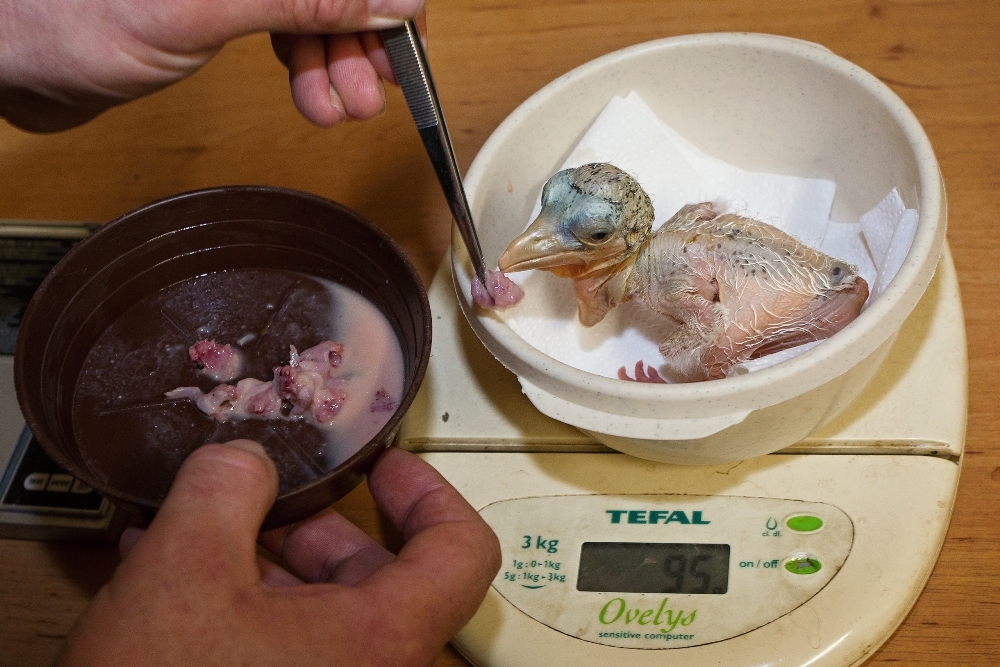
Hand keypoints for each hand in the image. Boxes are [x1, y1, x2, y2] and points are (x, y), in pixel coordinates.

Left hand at [0, 0, 424, 131]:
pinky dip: (306, 66)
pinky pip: (286, 27)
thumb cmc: (73, 18)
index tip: (405, 39)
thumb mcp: (206, 9)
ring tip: (345, 108)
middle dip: (360, 35)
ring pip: (313, 8)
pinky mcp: (220, 2)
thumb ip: (304, 1)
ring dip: (337, 62)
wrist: (13, 56)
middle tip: (373, 91)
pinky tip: (315, 97)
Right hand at [56, 441, 500, 665]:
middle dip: (317, 526)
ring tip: (205, 532)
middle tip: (274, 496)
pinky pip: (287, 646)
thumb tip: (244, 459)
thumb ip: (225, 489)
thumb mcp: (184, 570)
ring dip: (271, 563)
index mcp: (382, 639)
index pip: (461, 551)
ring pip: (327, 613)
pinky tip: (180, 581)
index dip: (428, 493)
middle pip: (381, 576)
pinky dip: (247, 605)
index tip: (387, 467)